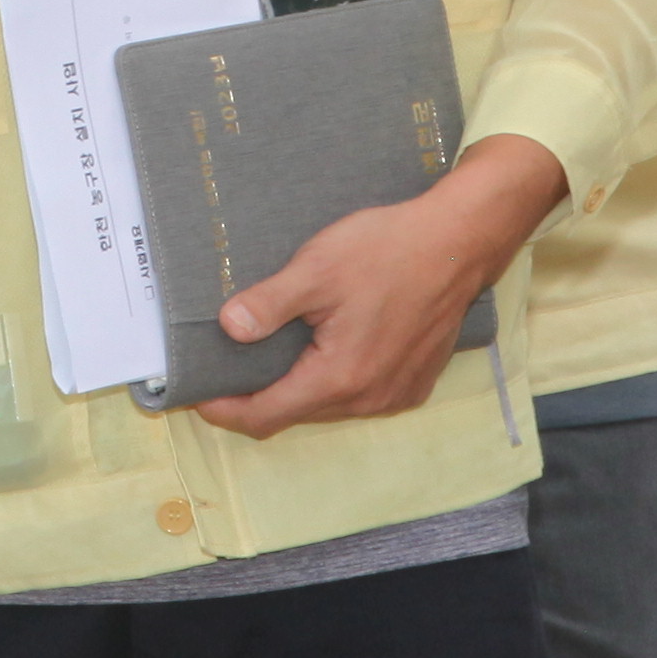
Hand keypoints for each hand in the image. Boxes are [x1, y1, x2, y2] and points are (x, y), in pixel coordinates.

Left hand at [193, 134, 571, 441]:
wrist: (458, 242)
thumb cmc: (389, 250)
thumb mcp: (316, 269)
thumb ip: (269, 304)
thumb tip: (228, 328)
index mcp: (338, 378)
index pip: (265, 416)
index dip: (225, 410)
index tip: (198, 395)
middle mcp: (368, 398)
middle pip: (295, 413)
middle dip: (258, 397)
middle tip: (228, 368)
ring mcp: (395, 394)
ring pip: (327, 406)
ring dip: (298, 388)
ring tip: (274, 352)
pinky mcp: (414, 382)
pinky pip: (360, 396)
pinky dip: (334, 381)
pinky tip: (325, 346)